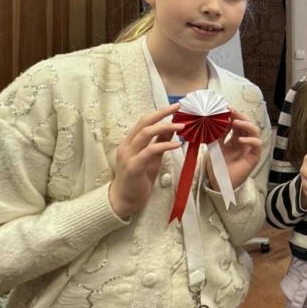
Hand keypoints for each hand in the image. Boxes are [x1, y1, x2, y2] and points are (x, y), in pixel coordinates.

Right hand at [110, 104, 182, 218]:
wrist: (125, 200)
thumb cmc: (138, 179)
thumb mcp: (152, 158)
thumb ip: (160, 143)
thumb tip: (172, 128)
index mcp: (130, 142)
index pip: (144, 121)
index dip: (159, 112)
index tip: (175, 107)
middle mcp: (126, 146)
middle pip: (144, 123)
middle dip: (162, 113)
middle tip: (178, 108)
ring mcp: (128, 155)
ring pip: (145, 134)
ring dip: (165, 127)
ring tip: (181, 127)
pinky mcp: (133, 166)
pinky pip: (150, 151)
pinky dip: (164, 145)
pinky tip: (176, 145)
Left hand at [207, 107, 262, 191]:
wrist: (218, 183)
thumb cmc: (216, 166)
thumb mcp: (214, 146)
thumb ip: (218, 134)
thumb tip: (219, 119)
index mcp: (235, 139)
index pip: (237, 123)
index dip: (233, 115)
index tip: (225, 108)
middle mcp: (244, 142)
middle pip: (247, 125)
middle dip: (240, 116)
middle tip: (231, 111)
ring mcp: (249, 149)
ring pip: (255, 132)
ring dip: (246, 125)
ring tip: (235, 122)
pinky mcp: (254, 157)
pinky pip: (257, 145)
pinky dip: (250, 140)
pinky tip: (240, 139)